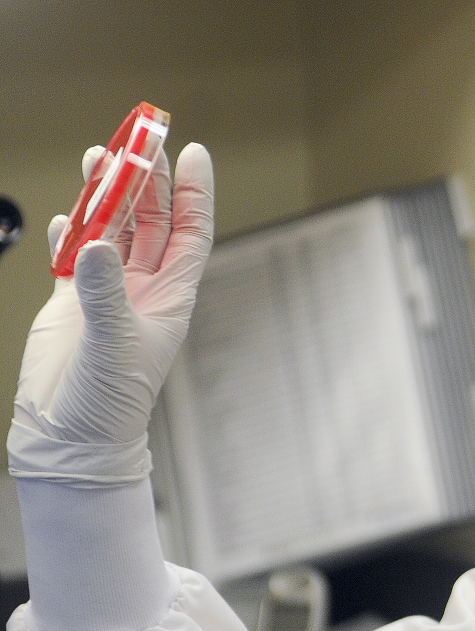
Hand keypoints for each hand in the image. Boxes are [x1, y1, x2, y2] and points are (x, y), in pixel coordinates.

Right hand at [11, 142, 212, 446]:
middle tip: (137, 141)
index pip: (191, 232)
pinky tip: (69, 213)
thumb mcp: (113, 342)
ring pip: (112, 231)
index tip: (194, 152)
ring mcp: (108, 294)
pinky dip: (72, 234)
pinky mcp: (72, 304)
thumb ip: (103, 290)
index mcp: (171, 296)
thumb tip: (95, 239)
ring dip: (107, 197)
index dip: (195, 192)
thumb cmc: (110, 401)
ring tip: (99, 159)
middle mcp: (144, 289)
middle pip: (151, 221)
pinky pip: (74, 256)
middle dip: (146, 181)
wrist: (71, 438)